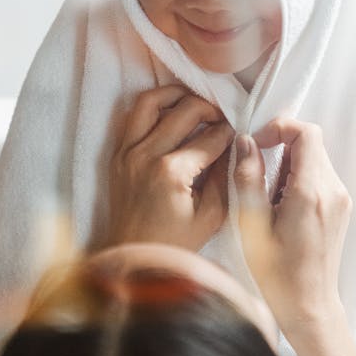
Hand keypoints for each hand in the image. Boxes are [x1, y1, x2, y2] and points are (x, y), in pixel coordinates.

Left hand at [103, 84, 234, 251]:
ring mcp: (127, 152)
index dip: (230, 132)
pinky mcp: (117, 154)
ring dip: (176, 95)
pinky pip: (133, 116)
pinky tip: (170, 112)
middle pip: (185, 110)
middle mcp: (146, 155)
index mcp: (172, 172)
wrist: (132, 259)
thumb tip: (235, 146)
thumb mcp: (212, 216)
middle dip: (210, 108)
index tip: (238, 134)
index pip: (211, 137)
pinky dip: (153, 107)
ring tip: (195, 103)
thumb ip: (226, 177)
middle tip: (222, 118)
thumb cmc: (174, 244)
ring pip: (151, 101)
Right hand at [234, 119, 355, 355]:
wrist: (308, 306)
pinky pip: (319, 176)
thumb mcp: (251, 225)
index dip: (279, 128)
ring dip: (288, 165)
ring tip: (267, 197)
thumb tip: (245, 143)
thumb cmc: (276, 273)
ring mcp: (341, 199)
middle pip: (311, 143)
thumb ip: (248, 178)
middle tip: (257, 174)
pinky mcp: (340, 208)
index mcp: (311, 192)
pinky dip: (297, 178)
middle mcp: (333, 190)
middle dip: (280, 148)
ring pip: (315, 159)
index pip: (306, 133)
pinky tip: (280, 207)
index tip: (257, 145)